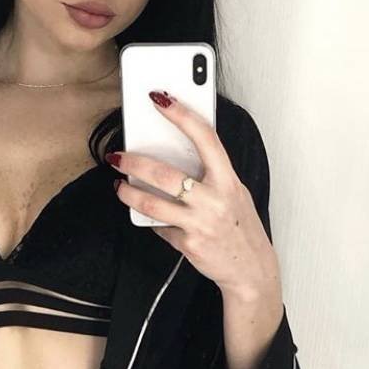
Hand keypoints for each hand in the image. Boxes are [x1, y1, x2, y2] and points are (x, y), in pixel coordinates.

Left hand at [108, 90, 277, 297]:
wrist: (250, 269)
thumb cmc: (239, 226)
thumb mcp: (234, 193)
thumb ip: (211, 175)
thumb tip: (177, 155)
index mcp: (228, 179)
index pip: (205, 137)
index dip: (181, 115)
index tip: (160, 99)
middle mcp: (215, 199)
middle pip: (165, 174)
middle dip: (134, 162)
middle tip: (117, 156)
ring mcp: (200, 222)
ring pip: (152, 203)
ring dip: (129, 193)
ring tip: (119, 187)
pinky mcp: (188, 243)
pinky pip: (160, 227)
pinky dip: (152, 221)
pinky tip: (149, 217)